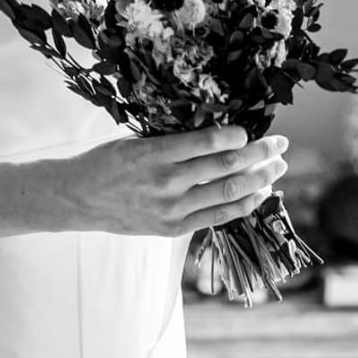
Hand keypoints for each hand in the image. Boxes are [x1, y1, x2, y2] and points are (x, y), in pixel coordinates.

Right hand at [60, 128, 288, 238]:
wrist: (77, 198)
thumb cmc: (106, 162)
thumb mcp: (136, 140)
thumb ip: (173, 140)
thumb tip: (217, 130)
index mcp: (154, 153)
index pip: (208, 143)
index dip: (237, 136)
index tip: (252, 129)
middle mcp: (166, 182)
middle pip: (226, 167)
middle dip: (260, 154)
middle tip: (280, 144)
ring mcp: (171, 209)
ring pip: (228, 193)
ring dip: (260, 179)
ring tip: (278, 168)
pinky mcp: (173, 228)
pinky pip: (217, 217)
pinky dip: (242, 205)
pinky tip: (259, 194)